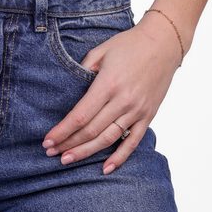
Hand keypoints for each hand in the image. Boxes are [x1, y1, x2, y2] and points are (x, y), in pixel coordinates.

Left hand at [41, 13, 182, 173]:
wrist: (163, 43)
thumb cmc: (130, 44)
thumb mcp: (102, 50)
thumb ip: (84, 68)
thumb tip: (71, 88)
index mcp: (108, 84)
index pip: (80, 115)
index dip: (62, 131)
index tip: (48, 140)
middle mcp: (123, 101)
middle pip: (91, 130)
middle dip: (68, 143)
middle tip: (51, 152)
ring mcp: (137, 111)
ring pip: (108, 139)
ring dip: (86, 152)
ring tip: (68, 160)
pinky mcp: (148, 116)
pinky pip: (133, 142)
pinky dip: (119, 157)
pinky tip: (105, 168)